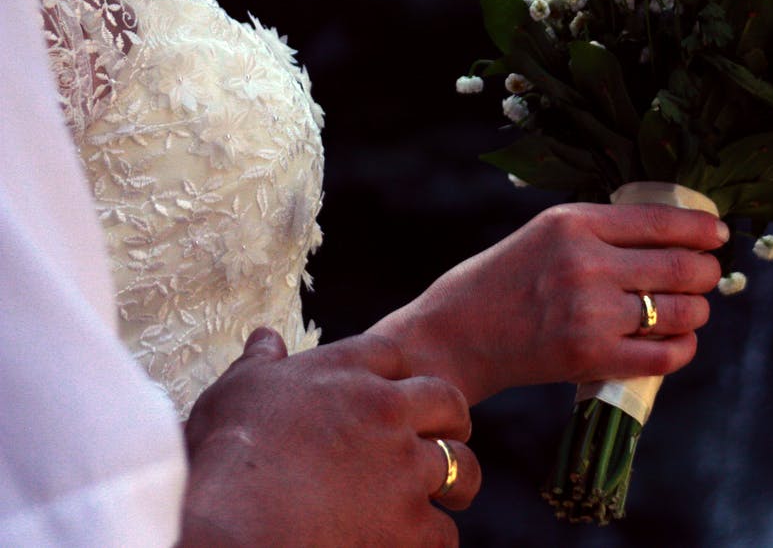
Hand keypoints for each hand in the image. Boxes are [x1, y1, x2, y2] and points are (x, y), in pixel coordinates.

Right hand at [180, 328, 480, 546]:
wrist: (227, 525)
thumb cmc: (220, 458)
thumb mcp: (236, 393)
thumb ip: (259, 362)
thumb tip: (266, 337)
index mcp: (344, 372)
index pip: (391, 355)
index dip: (395, 373)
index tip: (394, 390)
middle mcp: (385, 410)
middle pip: (446, 400)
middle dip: (450, 418)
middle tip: (446, 435)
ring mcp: (404, 466)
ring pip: (460, 465)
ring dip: (455, 479)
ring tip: (448, 493)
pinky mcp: (411, 522)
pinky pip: (444, 530)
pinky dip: (431, 539)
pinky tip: (414, 542)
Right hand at [369, 203, 727, 403]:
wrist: (457, 333)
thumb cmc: (506, 278)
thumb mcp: (548, 232)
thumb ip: (605, 229)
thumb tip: (678, 233)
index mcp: (575, 222)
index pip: (663, 220)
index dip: (703, 229)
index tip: (718, 234)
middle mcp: (585, 264)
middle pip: (682, 267)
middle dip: (708, 273)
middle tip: (708, 276)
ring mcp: (588, 314)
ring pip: (681, 311)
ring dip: (698, 311)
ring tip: (690, 310)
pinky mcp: (589, 358)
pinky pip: (664, 355)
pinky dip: (682, 348)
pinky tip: (677, 341)